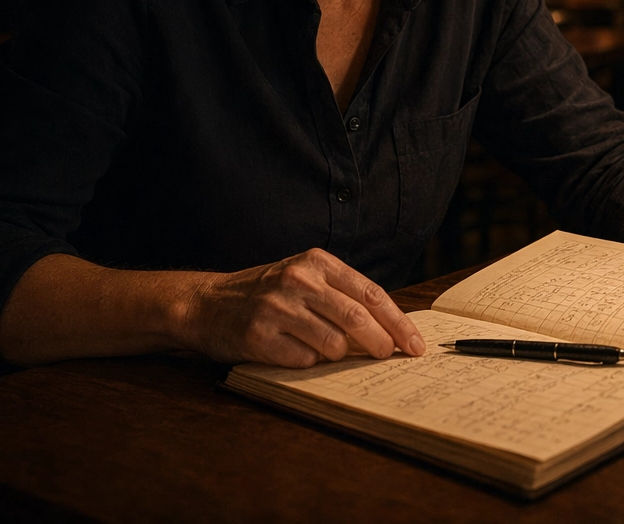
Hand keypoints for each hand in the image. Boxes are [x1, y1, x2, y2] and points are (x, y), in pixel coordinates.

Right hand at [177, 248, 424, 367]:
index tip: (416, 345)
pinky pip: (304, 361)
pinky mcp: (259, 336)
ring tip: (324, 348)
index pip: (371, 294)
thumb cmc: (268, 293)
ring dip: (338, 355)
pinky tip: (293, 351)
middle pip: (358, 319)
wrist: (207, 303)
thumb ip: (343, 295)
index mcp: (318, 262)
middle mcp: (299, 280)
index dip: (399, 323)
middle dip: (382, 344)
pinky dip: (307, 362)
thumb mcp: (306, 277)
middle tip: (389, 357)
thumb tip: (391, 329)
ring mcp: (277, 308)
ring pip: (334, 344)